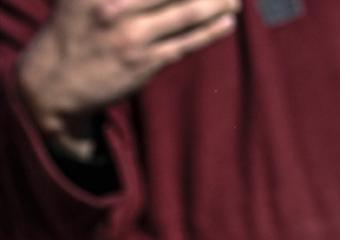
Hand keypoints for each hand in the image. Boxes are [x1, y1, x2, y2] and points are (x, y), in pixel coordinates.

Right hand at [16, 0, 239, 156]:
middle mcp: (114, 5)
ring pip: (186, 13)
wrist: (54, 82)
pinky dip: (211, 31)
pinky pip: (186, 43)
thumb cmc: (74, 30)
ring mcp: (131, 34)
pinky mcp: (144, 60)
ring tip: (235, 0)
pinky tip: (228, 23)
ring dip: (217, 3)